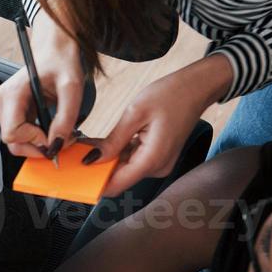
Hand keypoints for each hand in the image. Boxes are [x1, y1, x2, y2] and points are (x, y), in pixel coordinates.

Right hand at [0, 15, 83, 160]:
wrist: (54, 50)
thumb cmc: (61, 62)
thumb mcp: (71, 88)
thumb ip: (65, 118)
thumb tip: (57, 144)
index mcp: (12, 93)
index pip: (12, 133)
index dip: (34, 141)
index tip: (55, 136)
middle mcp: (1, 102)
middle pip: (12, 142)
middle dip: (38, 146)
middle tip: (62, 140)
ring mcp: (3, 108)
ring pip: (15, 142)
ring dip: (38, 143)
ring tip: (58, 132)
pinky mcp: (9, 112)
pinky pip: (19, 136)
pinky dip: (35, 138)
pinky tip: (49, 129)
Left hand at [84, 55, 231, 197]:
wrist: (197, 87)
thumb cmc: (171, 95)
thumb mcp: (135, 113)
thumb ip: (113, 141)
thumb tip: (91, 161)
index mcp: (153, 159)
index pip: (117, 185)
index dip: (93, 183)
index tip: (74, 176)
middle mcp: (157, 167)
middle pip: (119, 178)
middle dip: (96, 169)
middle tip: (75, 154)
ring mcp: (158, 164)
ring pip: (124, 169)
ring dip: (105, 160)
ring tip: (85, 145)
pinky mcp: (157, 157)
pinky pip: (132, 160)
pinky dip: (116, 154)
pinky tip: (102, 143)